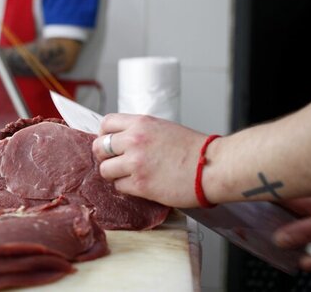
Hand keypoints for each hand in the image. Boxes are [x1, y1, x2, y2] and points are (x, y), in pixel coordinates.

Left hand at [91, 114, 207, 206]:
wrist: (211, 166)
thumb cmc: (193, 149)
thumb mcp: (163, 128)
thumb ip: (140, 132)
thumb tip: (121, 140)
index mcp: (141, 123)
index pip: (106, 123)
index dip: (104, 134)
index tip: (109, 143)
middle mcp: (134, 140)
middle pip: (99, 147)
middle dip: (104, 156)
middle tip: (115, 162)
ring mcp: (136, 162)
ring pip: (104, 169)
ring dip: (113, 174)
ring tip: (128, 175)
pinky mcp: (140, 184)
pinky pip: (118, 186)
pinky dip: (126, 188)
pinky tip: (140, 185)